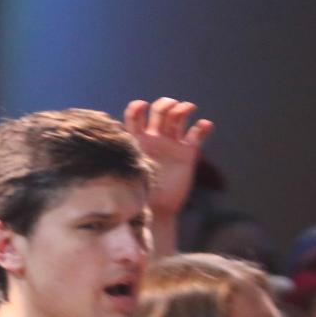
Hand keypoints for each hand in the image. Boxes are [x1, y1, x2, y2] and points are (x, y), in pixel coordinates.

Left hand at [123, 98, 213, 218]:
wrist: (157, 212)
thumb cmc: (138, 194)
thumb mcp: (129, 172)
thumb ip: (125, 153)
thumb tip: (112, 132)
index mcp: (138, 140)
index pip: (136, 116)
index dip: (138, 107)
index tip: (142, 106)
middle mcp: (156, 138)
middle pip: (160, 111)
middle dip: (165, 104)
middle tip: (170, 106)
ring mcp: (172, 144)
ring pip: (179, 117)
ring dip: (183, 108)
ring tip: (187, 109)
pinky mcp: (188, 153)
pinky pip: (198, 134)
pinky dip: (203, 126)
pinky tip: (204, 125)